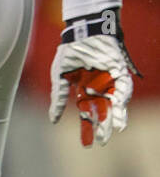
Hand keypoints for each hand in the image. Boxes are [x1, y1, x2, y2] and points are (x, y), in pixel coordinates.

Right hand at [50, 10, 139, 146]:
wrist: (82, 32)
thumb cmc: (70, 51)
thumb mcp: (59, 76)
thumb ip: (58, 98)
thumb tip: (53, 120)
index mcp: (83, 88)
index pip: (86, 111)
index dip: (87, 127)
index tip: (87, 144)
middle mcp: (98, 87)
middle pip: (102, 111)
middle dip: (102, 127)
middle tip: (101, 142)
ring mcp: (110, 80)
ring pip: (115, 103)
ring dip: (115, 117)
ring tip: (115, 130)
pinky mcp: (120, 72)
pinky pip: (123, 88)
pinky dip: (122, 100)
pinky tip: (118, 110)